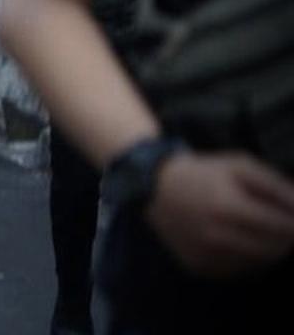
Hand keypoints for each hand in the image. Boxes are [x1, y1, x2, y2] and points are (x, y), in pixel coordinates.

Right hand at [146, 151, 293, 277]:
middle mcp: (216, 237)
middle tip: (277, 221)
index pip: (284, 228)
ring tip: (257, 228)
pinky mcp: (200, 267)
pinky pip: (240, 270)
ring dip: (268, 248)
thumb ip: (276, 186)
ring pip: (261, 263)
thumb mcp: (240, 166)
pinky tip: (238, 239)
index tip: (292, 213)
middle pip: (276, 250)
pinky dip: (247, 257)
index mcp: (228, 208)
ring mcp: (207, 255)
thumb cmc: (203, 173)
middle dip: (286, 237)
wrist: (155, 189)